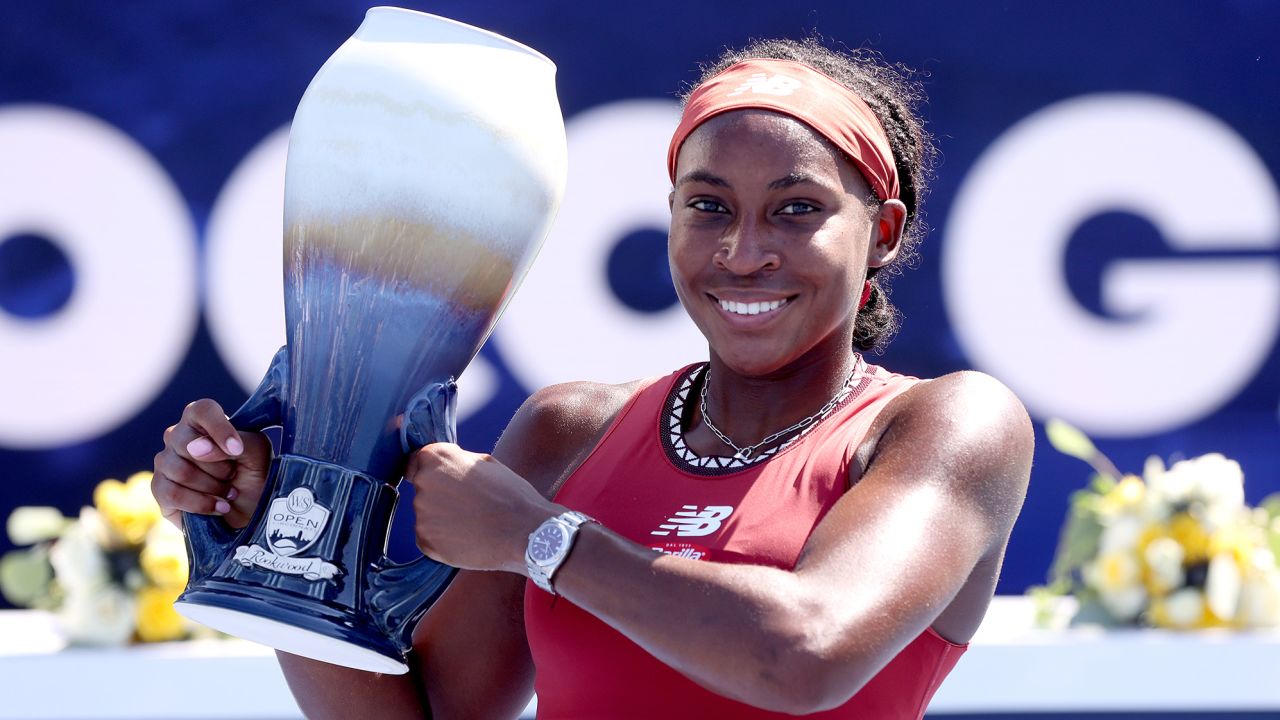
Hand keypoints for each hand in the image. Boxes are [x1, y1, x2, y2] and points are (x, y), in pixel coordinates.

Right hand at [152, 399, 271, 528]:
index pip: (202, 410)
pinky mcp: (159, 488)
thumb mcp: (257, 453)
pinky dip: (201, 503)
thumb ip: (236, 442)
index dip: (219, 429)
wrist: (250, 511)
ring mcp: (166, 462)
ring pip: (180, 471)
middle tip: (233, 476)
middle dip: (219, 467)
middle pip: (187, 444)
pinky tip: (218, 507)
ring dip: (213, 487)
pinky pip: (172, 493)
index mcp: (204, 420)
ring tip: (229, 493)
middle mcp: (179, 436)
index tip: (238, 450)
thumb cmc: (254, 475)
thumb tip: (196, 447)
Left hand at [407, 443, 554, 573]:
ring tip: (472, 522)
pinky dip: (443, 539)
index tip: (443, 480)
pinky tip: (467, 538)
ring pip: (426, 514)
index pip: (415, 461)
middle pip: (422, 488)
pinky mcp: (425, 542)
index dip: (430, 470)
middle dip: (439, 495)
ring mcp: (422, 515)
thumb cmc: (511, 495)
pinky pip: (429, 537)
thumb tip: (445, 466)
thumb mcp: (486, 463)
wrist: (525, 532)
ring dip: (442, 518)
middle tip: (468, 504)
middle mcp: (423, 484)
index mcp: (437, 458)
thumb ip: (458, 461)